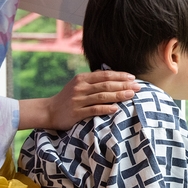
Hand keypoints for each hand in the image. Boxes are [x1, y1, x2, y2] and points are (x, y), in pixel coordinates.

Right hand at [18, 70, 140, 129]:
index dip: (120, 76)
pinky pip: (94, 110)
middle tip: (138, 87)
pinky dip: (106, 109)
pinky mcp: (76, 112)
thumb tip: (113, 75)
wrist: (48, 111)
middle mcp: (80, 87)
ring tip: (131, 95)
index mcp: (82, 79)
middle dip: (124, 85)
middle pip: (106, 85)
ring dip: (118, 95)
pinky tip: (116, 109)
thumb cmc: (67, 98)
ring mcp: (78, 100)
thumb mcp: (78, 85)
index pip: (105, 75)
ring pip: (102, 96)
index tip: (133, 78)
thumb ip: (93, 80)